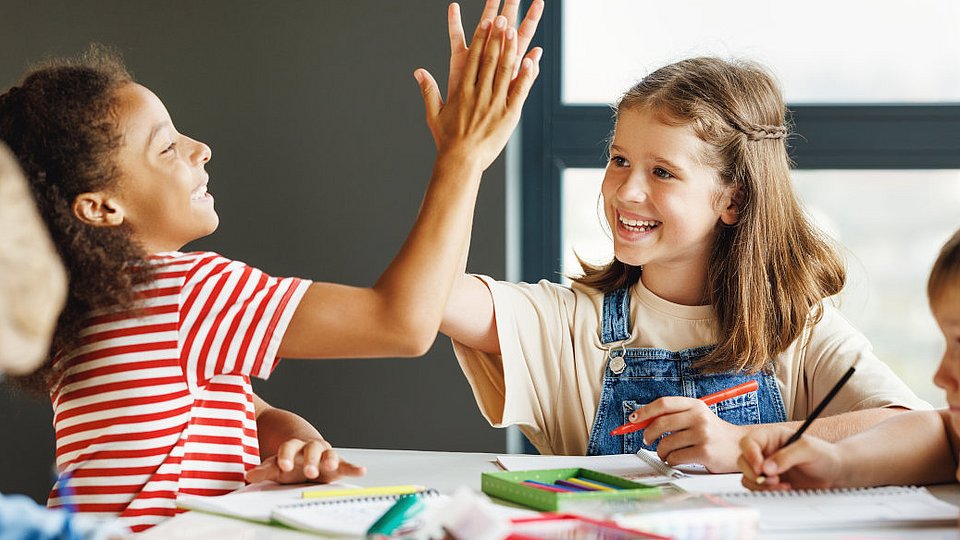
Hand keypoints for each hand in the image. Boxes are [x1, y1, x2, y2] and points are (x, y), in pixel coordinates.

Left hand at [245, 437, 365, 483]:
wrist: (304, 453)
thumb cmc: (290, 461)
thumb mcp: (276, 466)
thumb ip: (264, 470)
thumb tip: (250, 474)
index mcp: (294, 446)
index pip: (289, 448)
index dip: (286, 456)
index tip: (283, 465)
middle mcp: (311, 447)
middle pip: (311, 449)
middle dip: (310, 459)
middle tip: (309, 470)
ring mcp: (325, 454)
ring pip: (329, 454)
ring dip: (330, 460)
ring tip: (330, 466)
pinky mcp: (337, 465)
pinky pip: (346, 465)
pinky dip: (354, 468)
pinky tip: (361, 471)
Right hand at [414, 4, 541, 168]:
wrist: (460, 162)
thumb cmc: (447, 141)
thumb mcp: (434, 114)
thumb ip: (428, 90)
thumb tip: (418, 72)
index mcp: (462, 91)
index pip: (473, 58)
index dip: (481, 39)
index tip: (486, 23)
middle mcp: (479, 93)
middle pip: (489, 59)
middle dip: (496, 36)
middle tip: (502, 18)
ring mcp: (495, 103)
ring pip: (504, 70)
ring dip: (510, 48)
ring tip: (515, 30)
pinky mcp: (508, 115)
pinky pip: (519, 91)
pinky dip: (526, 75)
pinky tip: (532, 60)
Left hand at [631, 396, 751, 472]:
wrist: (740, 446)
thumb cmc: (714, 432)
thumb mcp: (697, 416)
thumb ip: (673, 416)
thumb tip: (640, 420)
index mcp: (695, 405)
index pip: (663, 404)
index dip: (644, 411)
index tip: (633, 419)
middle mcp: (699, 417)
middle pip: (660, 423)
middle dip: (648, 434)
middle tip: (648, 440)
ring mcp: (702, 435)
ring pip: (666, 443)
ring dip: (661, 452)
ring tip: (666, 453)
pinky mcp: (704, 452)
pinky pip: (675, 458)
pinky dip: (671, 461)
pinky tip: (677, 459)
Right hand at [738, 428, 843, 490]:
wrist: (835, 473)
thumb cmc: (824, 456)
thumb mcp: (807, 450)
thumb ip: (786, 456)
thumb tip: (766, 468)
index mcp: (770, 437)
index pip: (748, 442)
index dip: (750, 455)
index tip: (761, 468)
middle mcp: (764, 451)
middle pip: (743, 461)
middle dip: (755, 473)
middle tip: (774, 479)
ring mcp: (766, 468)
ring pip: (747, 476)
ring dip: (761, 484)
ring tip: (781, 484)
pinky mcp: (769, 482)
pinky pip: (756, 488)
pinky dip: (767, 491)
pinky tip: (784, 488)